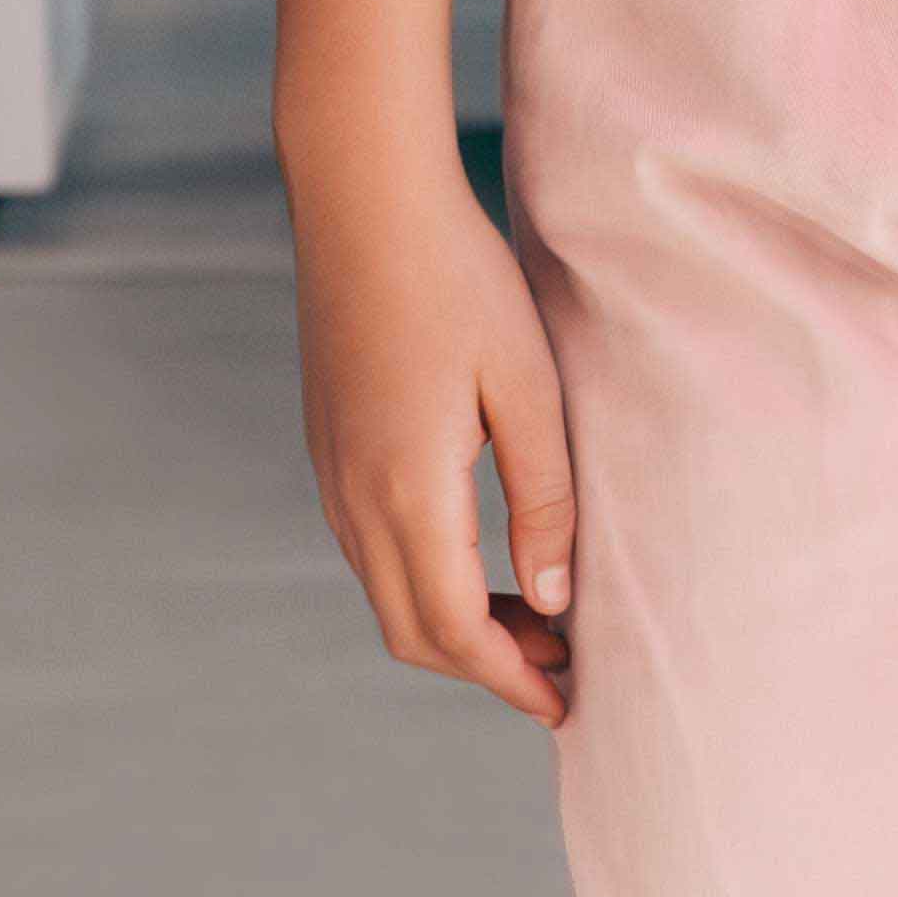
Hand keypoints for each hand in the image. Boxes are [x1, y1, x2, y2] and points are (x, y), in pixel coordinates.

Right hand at [290, 150, 579, 720]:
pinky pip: (369, 548)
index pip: (456, 631)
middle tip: (565, 663)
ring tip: (535, 612)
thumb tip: (553, 601)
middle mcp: (353, 495)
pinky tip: (479, 552)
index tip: (570, 703)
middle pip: (412, 632)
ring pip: (386, 593)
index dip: (514, 680)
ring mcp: (330, 470)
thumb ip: (543, 503)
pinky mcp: (327, 442)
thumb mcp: (527, 389)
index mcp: (406, 490)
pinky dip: (424, 579)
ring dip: (454, 625)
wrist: (362, 193)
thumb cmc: (458, 278)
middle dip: (487, 666)